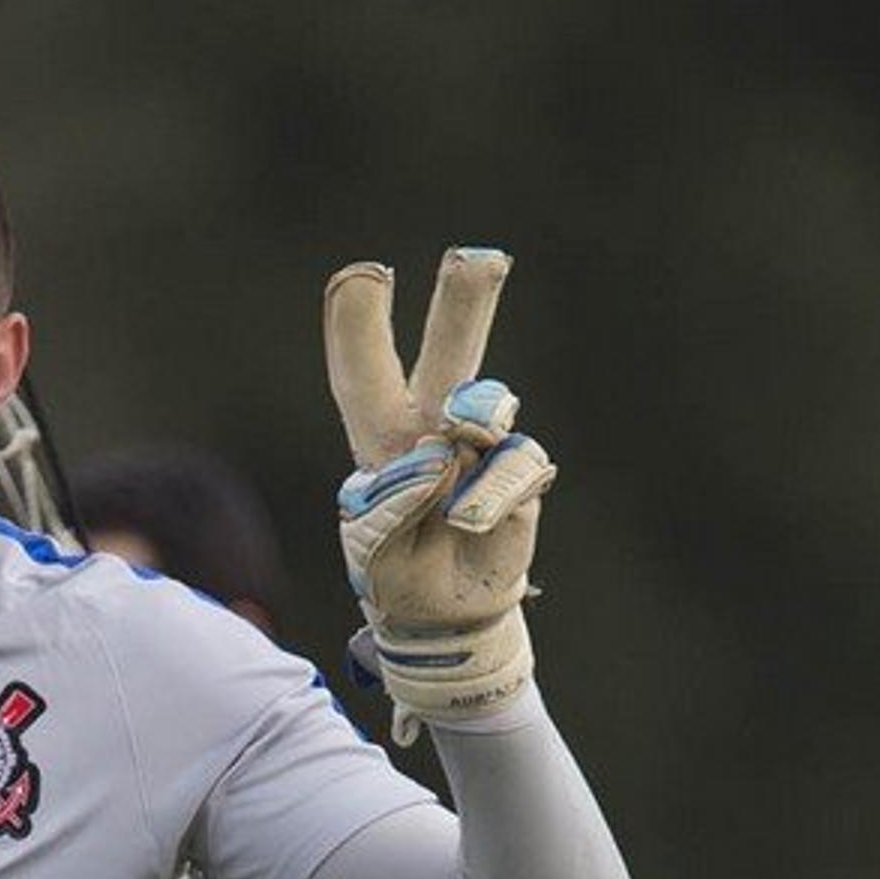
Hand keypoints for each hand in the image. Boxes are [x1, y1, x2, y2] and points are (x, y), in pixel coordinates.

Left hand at [323, 247, 559, 731]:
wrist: (444, 620)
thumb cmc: (396, 574)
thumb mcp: (373, 546)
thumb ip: (397, 499)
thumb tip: (444, 455)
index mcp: (381, 436)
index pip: (364, 375)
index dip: (359, 327)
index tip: (361, 276)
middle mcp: (434, 429)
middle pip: (450, 353)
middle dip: (463, 302)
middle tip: (477, 258)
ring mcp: (482, 451)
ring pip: (491, 402)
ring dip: (477, 414)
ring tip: (457, 436)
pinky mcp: (520, 480)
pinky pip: (515, 468)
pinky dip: (491, 497)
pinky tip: (467, 524)